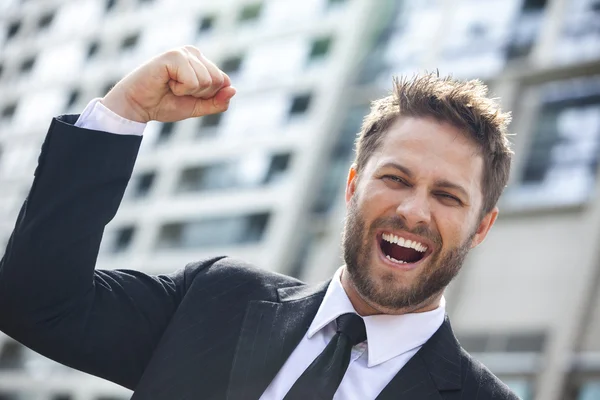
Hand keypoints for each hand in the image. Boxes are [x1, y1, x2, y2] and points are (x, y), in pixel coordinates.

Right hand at [101, 46, 235, 122]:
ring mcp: (184, 52)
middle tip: (178, 91)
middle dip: (200, 94)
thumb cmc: (164, 104)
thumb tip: (234, 90)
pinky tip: (166, 83)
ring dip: (188, 92)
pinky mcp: (174, 56)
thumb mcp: (197, 107)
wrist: (138, 107)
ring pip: (207, 81)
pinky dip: (181, 89)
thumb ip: (217, 102)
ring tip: (171, 86)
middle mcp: (194, 53)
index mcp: (201, 61)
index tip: (187, 95)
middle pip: (218, 81)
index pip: (223, 81)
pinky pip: (193, 81)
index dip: (208, 96)